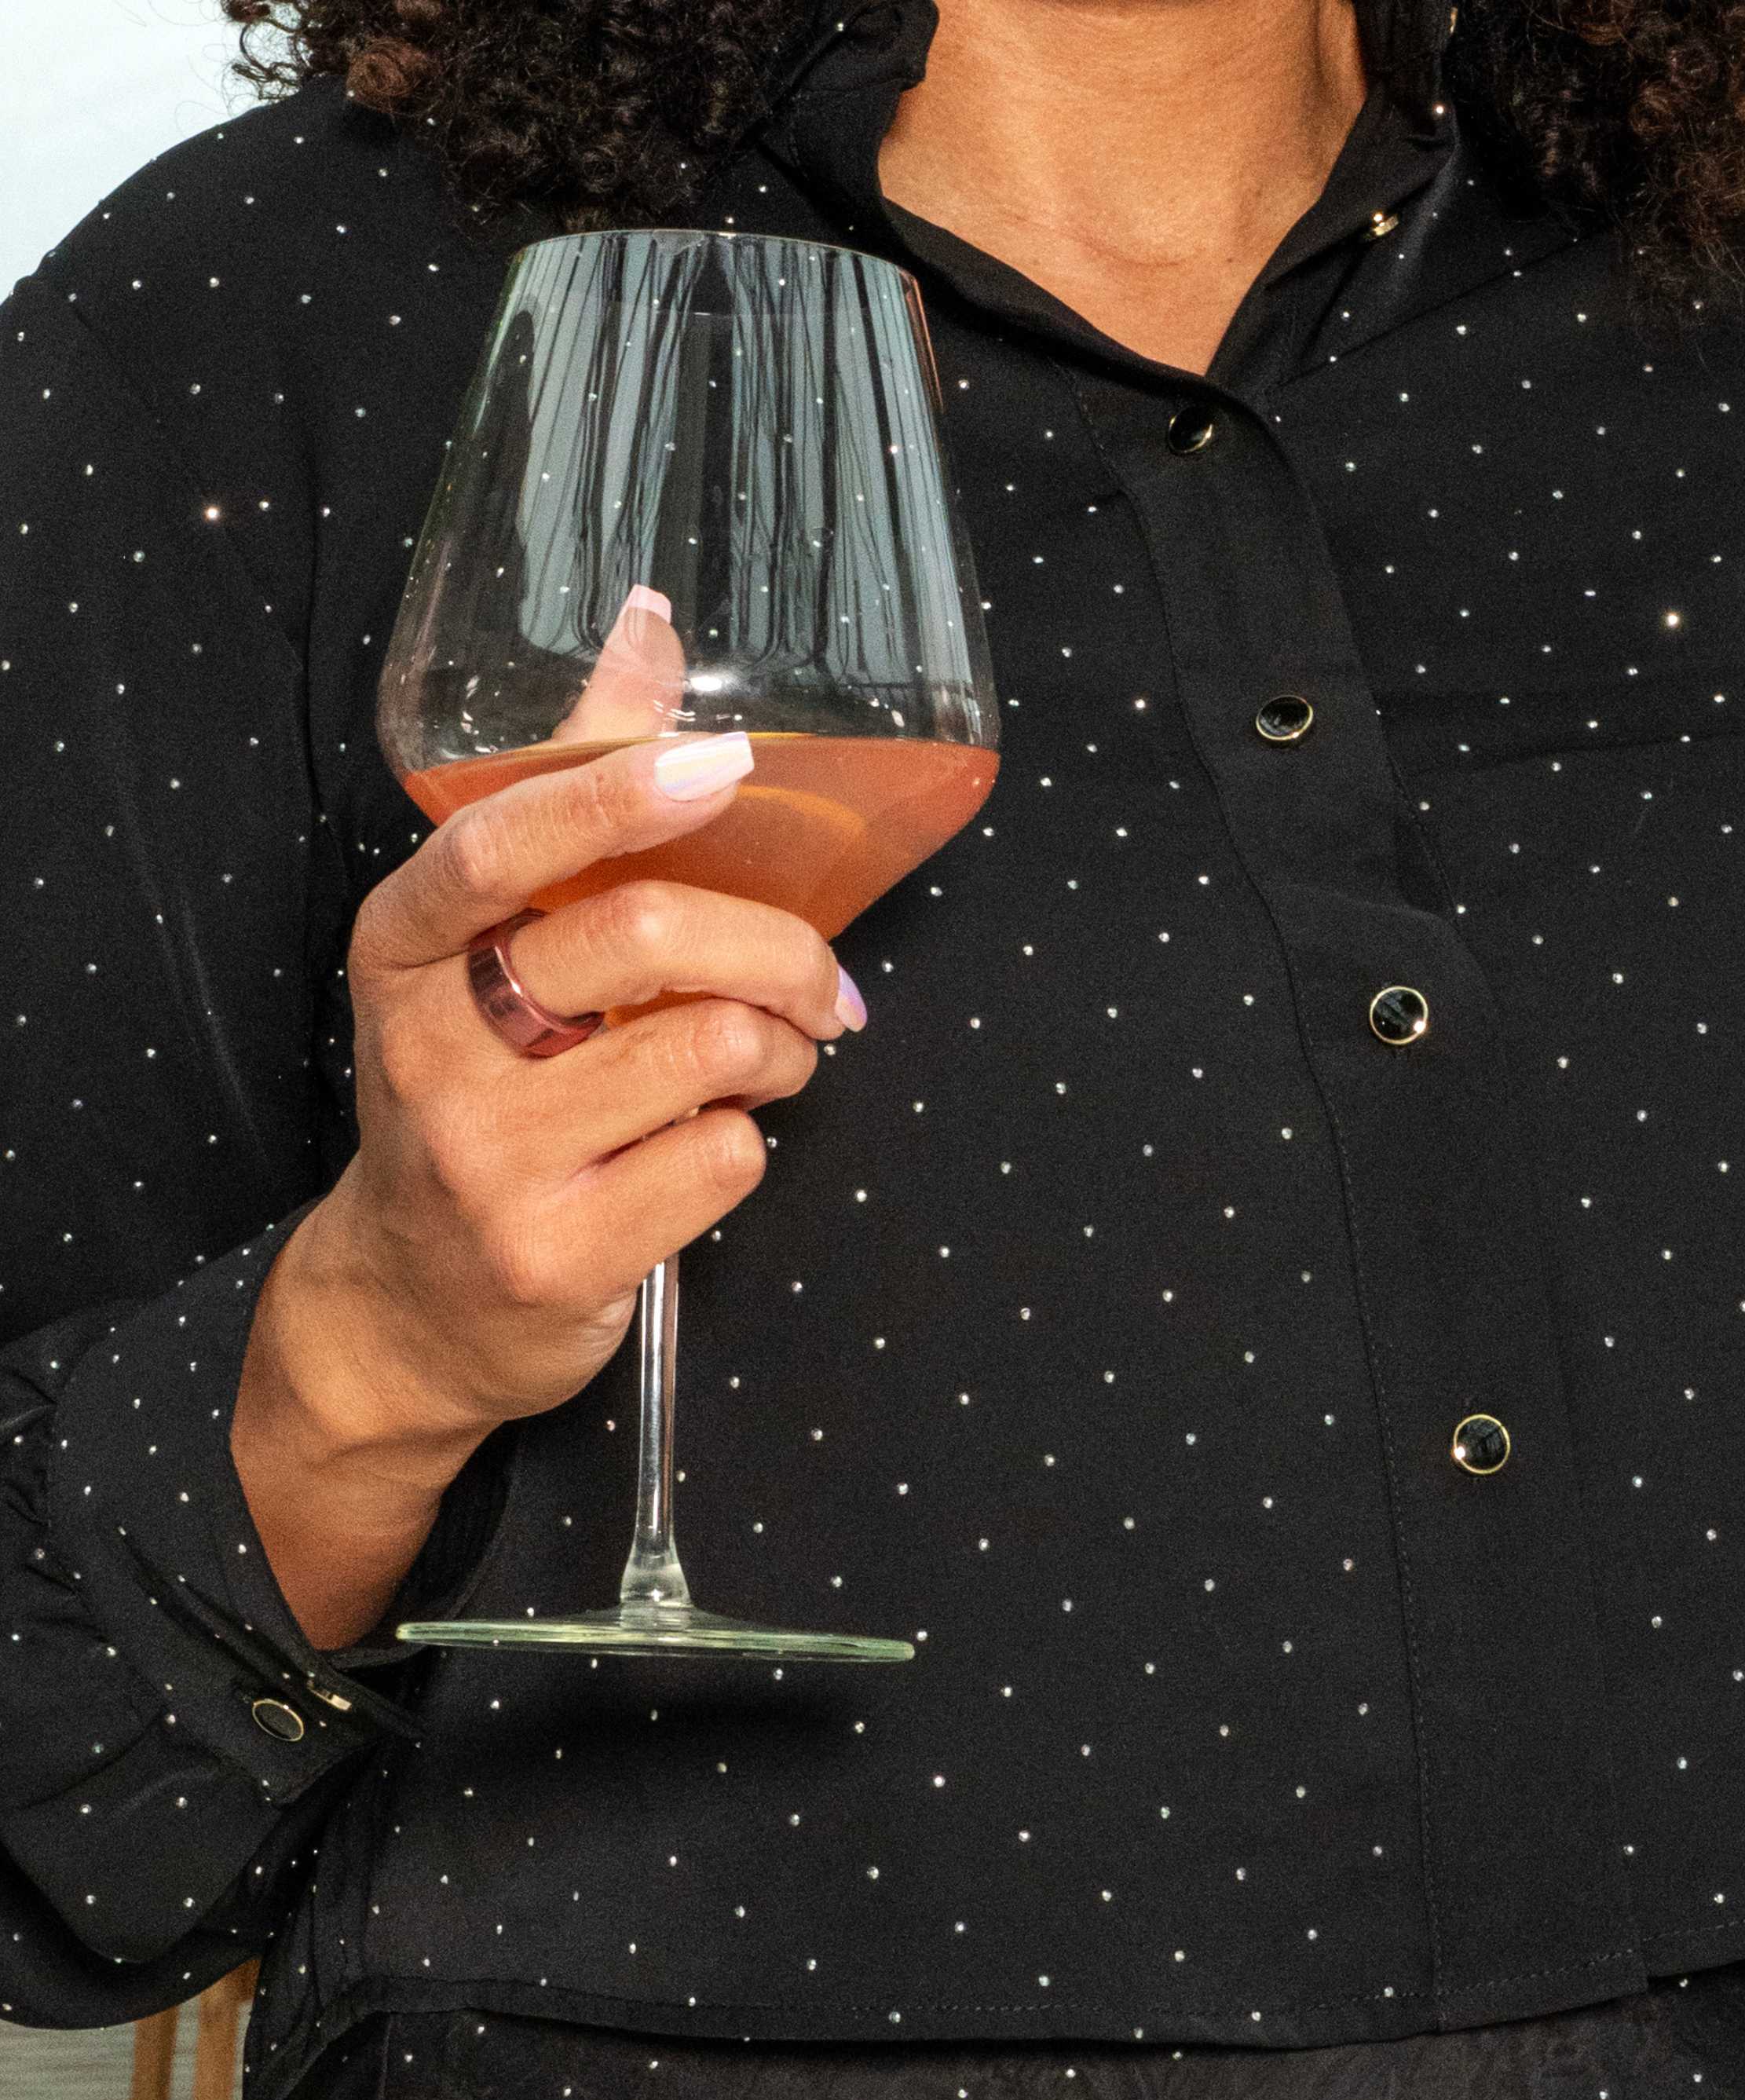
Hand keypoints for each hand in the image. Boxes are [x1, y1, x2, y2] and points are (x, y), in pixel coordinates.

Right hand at [235, 730, 857, 1645]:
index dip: (619, 793)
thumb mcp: (483, 955)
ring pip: (705, 1051)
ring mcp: (490, 1162)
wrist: (412, 1308)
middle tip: (823, 984)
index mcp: (402, 951)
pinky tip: (715, 1148)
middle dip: (775, 949)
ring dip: (781, 1051)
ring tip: (777, 1064)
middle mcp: (430, 1051)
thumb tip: (648, 627)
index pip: (500, 844)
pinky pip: (720, 1160)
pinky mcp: (559, 1253)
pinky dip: (751, 1145)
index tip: (725, 765)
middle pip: (641, 940)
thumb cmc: (474, 1100)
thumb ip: (565, 794)